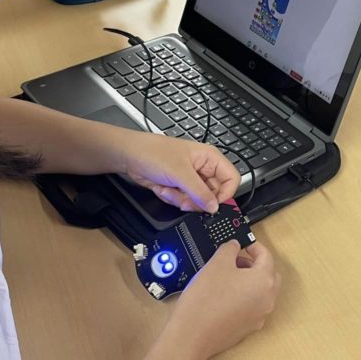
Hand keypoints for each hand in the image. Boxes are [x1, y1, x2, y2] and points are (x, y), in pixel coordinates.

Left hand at [121, 133, 239, 211]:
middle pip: (213, 194)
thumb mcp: (180, 173)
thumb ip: (200, 192)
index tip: (213, 205)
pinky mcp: (179, 187)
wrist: (129, 157)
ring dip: (181, 199)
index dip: (225, 194)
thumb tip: (214, 207)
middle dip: (196, 200)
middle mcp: (203, 168)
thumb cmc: (153, 152)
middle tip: (184, 199)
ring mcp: (190, 179)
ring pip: (197, 201)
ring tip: (168, 188)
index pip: (231, 179)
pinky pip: (184, 201)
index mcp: (210, 158)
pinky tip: (162, 188)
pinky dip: (172, 198)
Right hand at [168, 241, 280, 359]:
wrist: (192, 336)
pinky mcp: (247, 329)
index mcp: (264, 281)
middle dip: (254, 264)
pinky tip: (224, 297)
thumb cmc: (206, 299)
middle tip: (235, 260)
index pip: (266, 256)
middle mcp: (267, 300)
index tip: (243, 244)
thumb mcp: (217, 263)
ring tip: (227, 278)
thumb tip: (235, 246)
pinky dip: (244, 298)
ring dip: (249, 281)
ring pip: (261, 292)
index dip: (254, 246)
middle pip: (269, 275)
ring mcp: (259, 316)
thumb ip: (229, 249)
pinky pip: (252, 307)